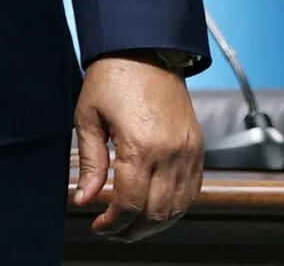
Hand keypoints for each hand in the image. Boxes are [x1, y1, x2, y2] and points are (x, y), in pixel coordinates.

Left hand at [73, 54, 203, 240]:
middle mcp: (171, 154)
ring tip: (131, 226)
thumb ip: (91, 162)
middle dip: (132, 230)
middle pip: (157, 213)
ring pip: (179, 207)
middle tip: (111, 231)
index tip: (98, 226)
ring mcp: (190, 152)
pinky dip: (176, 207)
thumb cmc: (113, 78)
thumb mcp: (88, 117)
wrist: (146, 51)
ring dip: (155, 224)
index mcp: (141, 146)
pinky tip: (155, 209)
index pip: (130, 203)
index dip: (113, 222)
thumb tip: (84, 198)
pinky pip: (193, 190)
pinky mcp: (199, 149)